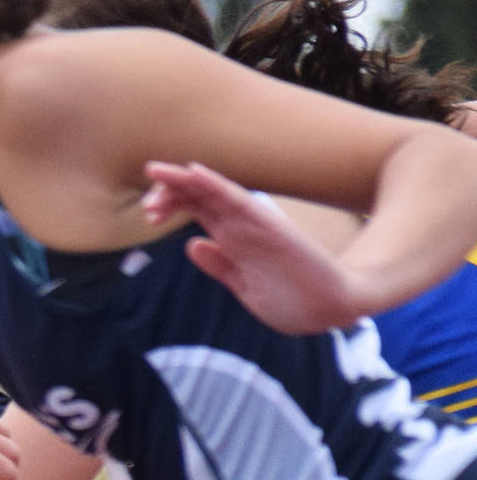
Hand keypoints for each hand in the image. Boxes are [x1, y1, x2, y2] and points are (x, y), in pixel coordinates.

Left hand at [142, 160, 358, 334]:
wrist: (333, 308)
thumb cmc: (292, 297)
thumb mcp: (244, 284)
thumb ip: (219, 265)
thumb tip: (191, 245)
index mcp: (234, 239)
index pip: (198, 211)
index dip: (172, 205)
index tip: (148, 211)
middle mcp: (242, 226)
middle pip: (200, 198)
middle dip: (171, 191)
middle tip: (147, 191)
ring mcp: (255, 224)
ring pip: (214, 195)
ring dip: (185, 181)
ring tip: (157, 170)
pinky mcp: (270, 229)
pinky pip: (239, 203)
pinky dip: (216, 187)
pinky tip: (195, 174)